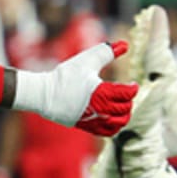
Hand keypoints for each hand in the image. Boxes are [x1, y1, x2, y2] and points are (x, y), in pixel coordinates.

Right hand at [12, 41, 137, 135]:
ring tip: (122, 106)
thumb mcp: (87, 60)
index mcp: (101, 93)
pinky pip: (107, 132)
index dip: (133, 89)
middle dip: (128, 101)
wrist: (43, 94)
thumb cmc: (65, 75)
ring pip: (118, 124)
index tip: (132, 84)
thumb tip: (125, 45)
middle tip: (126, 94)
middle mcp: (99, 110)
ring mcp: (92, 120)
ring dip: (124, 115)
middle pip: (125, 109)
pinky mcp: (85, 126)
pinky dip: (114, 126)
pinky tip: (113, 117)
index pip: (126, 94)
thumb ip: (107, 52)